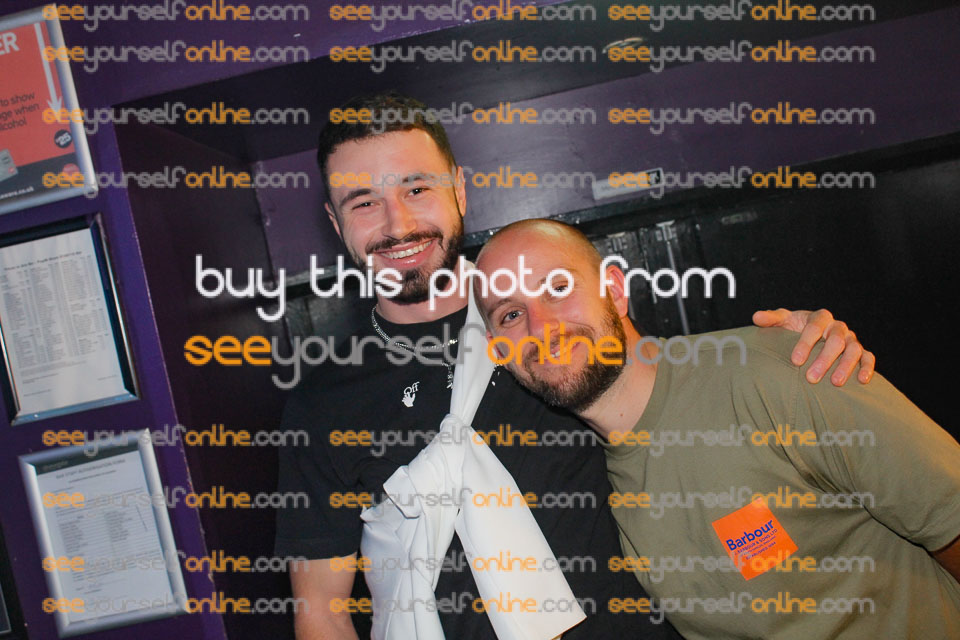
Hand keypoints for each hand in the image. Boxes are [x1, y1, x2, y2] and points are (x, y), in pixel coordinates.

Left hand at [752, 308, 875, 385]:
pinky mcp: (860, 351)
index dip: (805, 343)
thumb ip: (771, 319)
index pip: (814, 327)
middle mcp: (838, 327)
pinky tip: (862, 380)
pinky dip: (867, 367)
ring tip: (835, 383)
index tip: (795, 360)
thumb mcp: (783, 321)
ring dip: (845, 366)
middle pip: (836, 340)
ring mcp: (851, 339)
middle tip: (811, 378)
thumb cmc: (795, 328)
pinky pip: (868, 357)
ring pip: (853, 350)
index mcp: (820, 317)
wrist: (812, 334)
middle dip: (824, 359)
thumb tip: (756, 317)